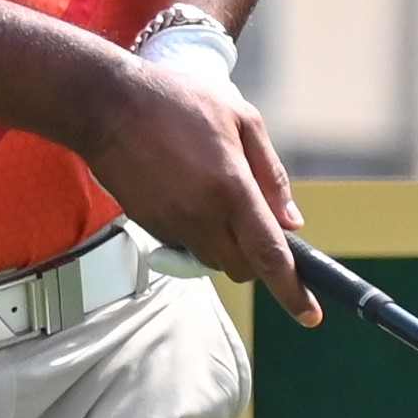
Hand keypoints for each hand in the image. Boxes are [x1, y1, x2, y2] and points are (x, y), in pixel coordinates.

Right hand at [68, 49, 317, 323]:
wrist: (107, 105)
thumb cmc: (176, 102)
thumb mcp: (241, 119)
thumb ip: (271, 174)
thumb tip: (291, 221)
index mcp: (231, 190)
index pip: (270, 257)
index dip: (293, 291)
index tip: (310, 315)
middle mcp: (202, 216)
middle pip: (241, 268)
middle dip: (257, 259)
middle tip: (257, 221)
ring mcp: (171, 225)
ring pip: (212, 260)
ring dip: (225, 244)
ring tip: (216, 194)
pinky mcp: (150, 227)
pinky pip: (184, 246)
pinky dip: (197, 233)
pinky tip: (188, 191)